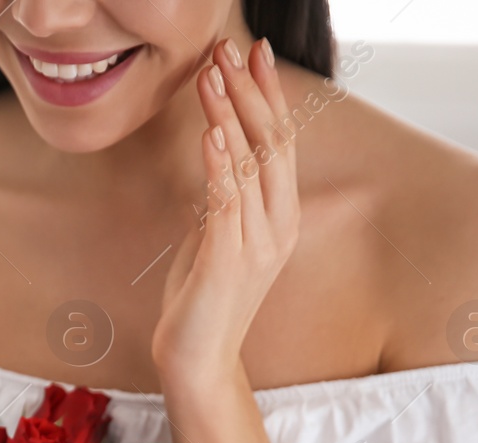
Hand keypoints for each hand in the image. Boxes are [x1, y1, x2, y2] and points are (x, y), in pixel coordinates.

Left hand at [153, 37, 299, 385]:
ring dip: (229, 114)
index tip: (253, 53)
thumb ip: (222, 199)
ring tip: (212, 75)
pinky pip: (229, 202)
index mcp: (281, 216)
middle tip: (227, 49)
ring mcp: (259, 244)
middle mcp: (279, 225)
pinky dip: (221, 163)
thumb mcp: (215, 237)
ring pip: (251, 165)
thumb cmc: (201, 298)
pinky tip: (212, 131)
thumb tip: (215, 156)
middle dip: (250, 91)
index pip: (280, 142)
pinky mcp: (231, 261)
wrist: (197, 358)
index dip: (268, 95)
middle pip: (273, 143)